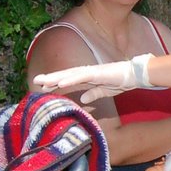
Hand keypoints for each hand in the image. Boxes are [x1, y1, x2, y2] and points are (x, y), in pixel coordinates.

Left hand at [33, 55, 153, 103]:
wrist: (135, 75)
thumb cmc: (122, 81)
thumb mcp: (105, 91)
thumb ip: (93, 94)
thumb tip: (82, 99)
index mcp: (88, 76)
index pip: (69, 79)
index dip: (56, 82)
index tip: (43, 87)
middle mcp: (87, 72)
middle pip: (65, 74)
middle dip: (50, 78)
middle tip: (35, 80)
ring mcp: (91, 71)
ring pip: (70, 74)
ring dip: (56, 78)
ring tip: (43, 81)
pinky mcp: (97, 73)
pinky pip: (81, 77)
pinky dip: (70, 79)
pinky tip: (60, 83)